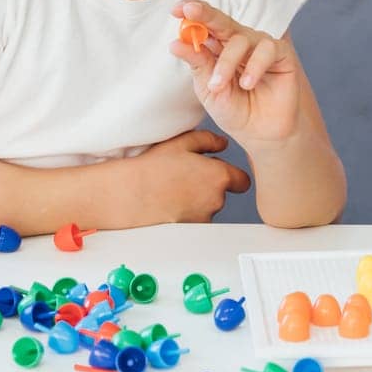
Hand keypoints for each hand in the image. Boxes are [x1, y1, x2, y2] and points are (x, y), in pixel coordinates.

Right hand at [130, 129, 251, 223]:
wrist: (129, 195)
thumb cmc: (153, 168)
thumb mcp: (182, 143)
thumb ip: (208, 140)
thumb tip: (223, 144)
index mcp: (219, 177)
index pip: (242, 181)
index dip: (232, 176)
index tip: (220, 173)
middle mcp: (216, 200)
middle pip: (222, 193)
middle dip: (208, 185)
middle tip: (185, 176)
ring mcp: (204, 217)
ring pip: (207, 207)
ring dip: (197, 200)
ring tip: (172, 188)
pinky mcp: (190, 231)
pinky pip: (194, 220)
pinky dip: (185, 213)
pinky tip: (168, 202)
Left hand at [171, 0, 303, 145]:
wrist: (260, 134)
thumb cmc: (234, 111)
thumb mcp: (208, 90)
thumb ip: (197, 64)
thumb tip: (176, 43)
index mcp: (218, 47)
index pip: (205, 24)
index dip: (192, 13)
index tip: (176, 9)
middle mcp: (239, 42)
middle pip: (221, 21)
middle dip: (205, 14)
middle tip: (190, 11)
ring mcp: (260, 47)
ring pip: (240, 39)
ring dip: (226, 62)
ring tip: (218, 86)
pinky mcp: (281, 54)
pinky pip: (267, 49)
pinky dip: (254, 65)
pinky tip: (247, 83)